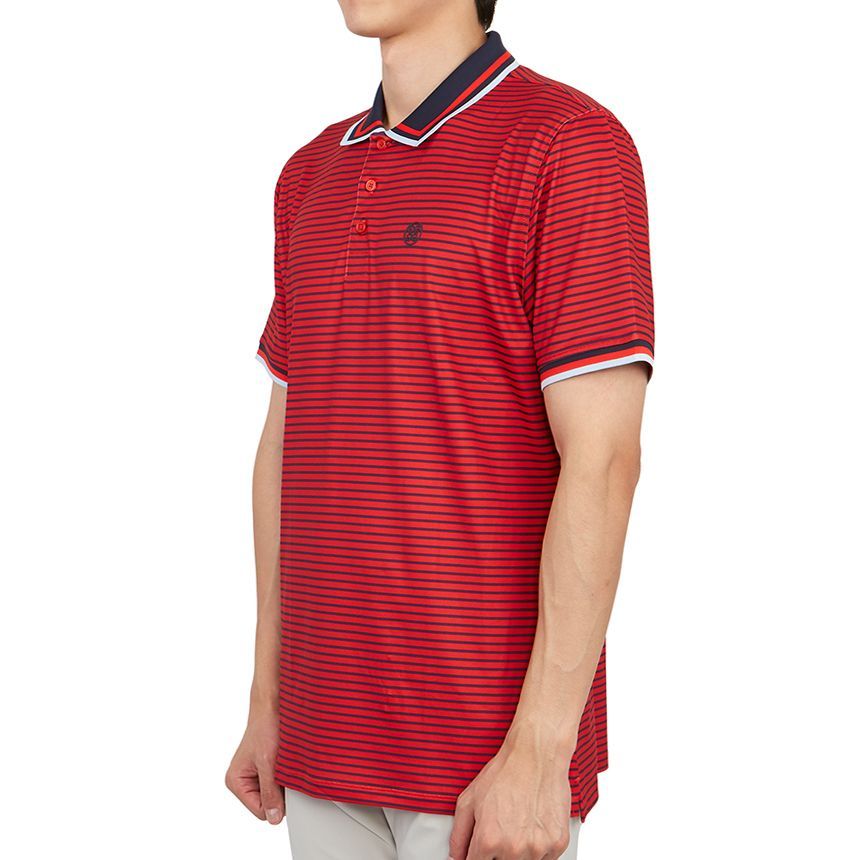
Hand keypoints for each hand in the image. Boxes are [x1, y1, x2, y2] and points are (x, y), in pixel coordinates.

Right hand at [225, 704, 284, 824]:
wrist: (273, 704)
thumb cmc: (266, 726)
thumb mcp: (268, 763)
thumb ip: (270, 792)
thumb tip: (274, 818)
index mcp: (235, 782)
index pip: (260, 811)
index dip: (275, 801)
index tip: (282, 781)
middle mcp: (242, 780)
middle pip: (267, 803)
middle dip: (279, 789)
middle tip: (283, 768)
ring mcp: (255, 775)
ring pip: (275, 793)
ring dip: (283, 780)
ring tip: (283, 761)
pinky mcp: (266, 768)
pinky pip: (279, 782)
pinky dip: (285, 774)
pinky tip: (285, 760)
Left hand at [449, 742, 571, 859]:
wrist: (537, 756)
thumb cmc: (505, 773)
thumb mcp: (469, 799)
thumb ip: (459, 834)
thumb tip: (456, 856)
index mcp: (488, 840)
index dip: (476, 856)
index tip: (482, 849)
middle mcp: (513, 849)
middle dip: (497, 853)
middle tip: (502, 830)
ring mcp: (537, 848)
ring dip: (519, 852)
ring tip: (518, 825)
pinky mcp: (558, 844)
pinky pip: (545, 859)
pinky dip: (538, 848)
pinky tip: (533, 825)